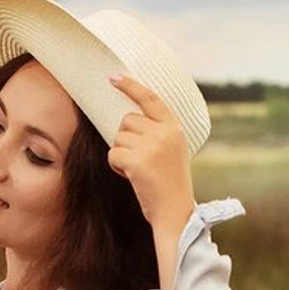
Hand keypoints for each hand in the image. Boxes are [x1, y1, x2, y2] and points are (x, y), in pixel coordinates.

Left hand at [106, 74, 196, 228]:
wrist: (175, 212)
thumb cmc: (169, 184)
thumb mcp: (171, 151)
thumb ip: (157, 133)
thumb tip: (128, 120)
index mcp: (175, 128)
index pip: (150, 99)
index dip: (131, 86)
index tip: (114, 77)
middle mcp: (165, 133)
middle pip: (127, 121)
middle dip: (125, 139)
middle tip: (138, 159)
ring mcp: (152, 146)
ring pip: (118, 138)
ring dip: (121, 154)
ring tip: (137, 170)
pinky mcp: (138, 161)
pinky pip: (113, 154)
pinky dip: (116, 166)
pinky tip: (130, 176)